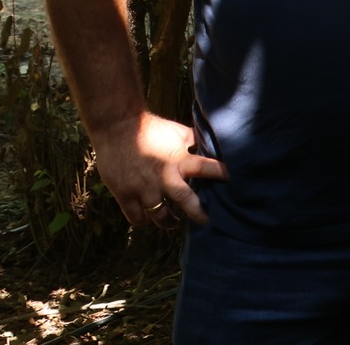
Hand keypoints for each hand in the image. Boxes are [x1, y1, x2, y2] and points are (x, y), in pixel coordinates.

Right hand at [92, 111, 226, 227]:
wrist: (117, 126)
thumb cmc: (150, 127)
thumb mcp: (177, 131)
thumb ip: (192, 141)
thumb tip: (209, 143)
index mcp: (179, 159)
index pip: (207, 168)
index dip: (221, 175)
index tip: (233, 182)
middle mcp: (164, 176)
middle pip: (185, 200)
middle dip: (198, 213)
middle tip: (206, 220)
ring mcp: (144, 188)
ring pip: (160, 216)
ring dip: (168, 222)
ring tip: (173, 222)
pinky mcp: (125, 194)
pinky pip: (137, 218)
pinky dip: (144, 221)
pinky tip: (148, 219)